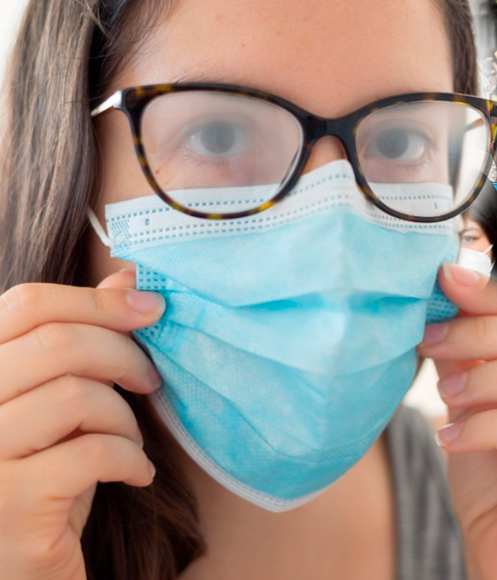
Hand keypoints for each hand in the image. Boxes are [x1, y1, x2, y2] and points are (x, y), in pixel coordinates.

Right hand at [0, 270, 162, 579]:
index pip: (25, 304)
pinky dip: (131, 459)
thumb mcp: (59, 407)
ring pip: (77, 396)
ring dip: (124, 416)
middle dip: (123, 354)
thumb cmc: (41, 481)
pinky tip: (135, 475)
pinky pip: (93, 453)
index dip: (96, 298)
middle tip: (150, 379)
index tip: (150, 309)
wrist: (21, 571)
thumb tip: (132, 278)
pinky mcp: (9, 505)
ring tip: (131, 441)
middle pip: (57, 343)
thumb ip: (81, 342)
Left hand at [418, 264, 496, 579]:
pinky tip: (455, 438)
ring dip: (490, 380)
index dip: (493, 295)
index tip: (445, 279)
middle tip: (433, 343)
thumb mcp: (473, 413)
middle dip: (482, 336)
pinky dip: (494, 427)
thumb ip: (469, 364)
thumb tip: (444, 307)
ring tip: (447, 397)